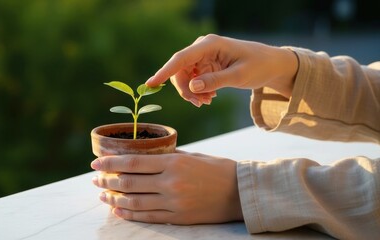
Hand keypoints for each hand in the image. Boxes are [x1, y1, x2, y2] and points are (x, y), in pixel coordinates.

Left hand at [91, 151, 242, 224]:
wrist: (240, 192)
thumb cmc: (216, 169)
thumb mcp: (191, 156)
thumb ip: (166, 158)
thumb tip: (141, 159)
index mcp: (173, 163)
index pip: (133, 162)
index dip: (111, 163)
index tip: (96, 163)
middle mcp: (170, 183)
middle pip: (129, 182)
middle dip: (108, 181)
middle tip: (94, 180)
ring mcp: (173, 202)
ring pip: (135, 201)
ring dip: (114, 198)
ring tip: (102, 195)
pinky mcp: (177, 217)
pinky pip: (147, 217)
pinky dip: (129, 214)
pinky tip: (118, 210)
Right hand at [145, 34, 298, 106]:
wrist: (270, 64)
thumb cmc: (258, 65)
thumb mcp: (239, 76)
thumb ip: (215, 81)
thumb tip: (191, 87)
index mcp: (210, 44)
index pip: (181, 58)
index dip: (164, 72)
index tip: (149, 84)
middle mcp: (202, 48)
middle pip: (179, 71)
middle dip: (185, 90)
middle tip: (200, 104)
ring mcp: (202, 56)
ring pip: (184, 77)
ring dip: (192, 92)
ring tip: (207, 102)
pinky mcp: (204, 65)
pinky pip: (192, 80)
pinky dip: (197, 91)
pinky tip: (210, 97)